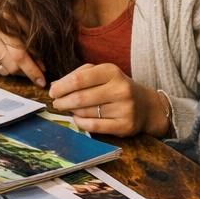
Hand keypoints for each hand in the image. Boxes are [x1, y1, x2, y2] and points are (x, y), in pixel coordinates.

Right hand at [0, 16, 45, 85]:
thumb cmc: (9, 20)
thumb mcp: (24, 23)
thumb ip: (32, 42)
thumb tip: (41, 67)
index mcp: (2, 23)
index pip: (19, 54)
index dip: (32, 69)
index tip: (41, 80)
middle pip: (12, 66)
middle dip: (25, 71)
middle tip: (34, 70)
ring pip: (4, 70)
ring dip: (14, 68)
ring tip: (15, 57)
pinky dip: (3, 67)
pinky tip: (3, 56)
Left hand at [48, 63, 169, 137]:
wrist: (146, 106)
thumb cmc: (116, 87)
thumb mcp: (102, 74)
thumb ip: (79, 76)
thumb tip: (54, 85)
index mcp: (111, 71)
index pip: (78, 79)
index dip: (61, 87)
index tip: (53, 91)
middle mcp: (120, 89)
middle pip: (79, 97)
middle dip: (62, 101)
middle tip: (56, 103)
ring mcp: (124, 109)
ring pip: (85, 113)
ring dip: (71, 111)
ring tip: (69, 109)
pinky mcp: (125, 126)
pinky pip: (93, 126)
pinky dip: (80, 123)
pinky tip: (77, 118)